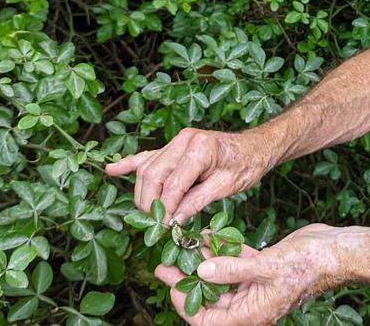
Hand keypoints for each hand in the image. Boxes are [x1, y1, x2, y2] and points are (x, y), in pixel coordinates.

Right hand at [105, 127, 269, 222]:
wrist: (256, 146)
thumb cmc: (247, 165)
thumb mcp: (227, 186)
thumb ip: (197, 201)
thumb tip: (172, 222)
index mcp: (201, 148)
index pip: (172, 184)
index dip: (164, 209)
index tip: (164, 229)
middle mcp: (185, 140)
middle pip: (153, 175)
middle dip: (149, 203)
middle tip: (156, 226)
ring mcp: (178, 140)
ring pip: (148, 169)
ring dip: (143, 193)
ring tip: (147, 215)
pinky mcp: (175, 146)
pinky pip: (148, 156)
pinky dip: (131, 164)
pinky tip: (112, 170)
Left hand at [155, 224, 347, 324]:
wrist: (335, 252)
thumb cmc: (308, 266)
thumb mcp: (267, 268)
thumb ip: (232, 271)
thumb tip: (201, 271)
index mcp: (251, 315)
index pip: (207, 319)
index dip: (186, 302)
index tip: (170, 280)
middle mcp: (251, 304)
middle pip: (210, 297)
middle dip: (188, 278)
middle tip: (166, 261)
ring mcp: (256, 285)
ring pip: (221, 277)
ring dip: (204, 261)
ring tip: (185, 242)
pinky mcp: (263, 268)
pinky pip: (236, 263)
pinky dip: (223, 250)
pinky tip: (209, 235)